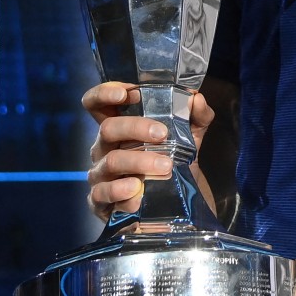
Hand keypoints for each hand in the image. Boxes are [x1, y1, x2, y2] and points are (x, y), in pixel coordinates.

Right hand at [80, 82, 215, 220]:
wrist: (177, 203)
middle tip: (162, 134)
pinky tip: (138, 192)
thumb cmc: (173, 161)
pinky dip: (121, 192)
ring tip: (166, 166)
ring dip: (138, 161)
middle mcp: (104, 148)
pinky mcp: (100, 201)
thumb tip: (197, 99)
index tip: (126, 93)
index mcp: (119, 127)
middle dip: (135, 128)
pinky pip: (103, 194)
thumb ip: (196, 116)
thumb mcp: (189, 136)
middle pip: (107, 129)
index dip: (104, 94)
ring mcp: (100, 175)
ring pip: (111, 161)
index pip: (97, 104)